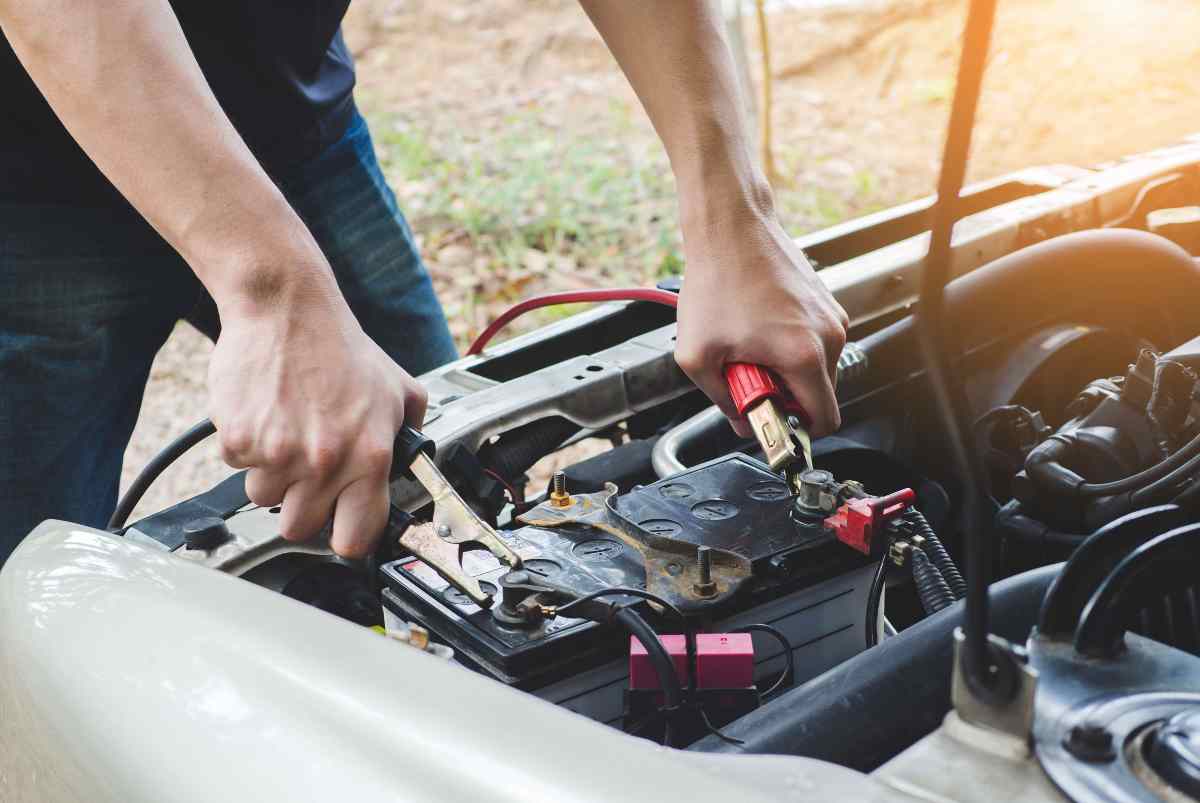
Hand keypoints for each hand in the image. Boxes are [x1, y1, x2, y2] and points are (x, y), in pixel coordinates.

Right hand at [207, 269, 425, 558]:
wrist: (288, 310)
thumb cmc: (341, 348)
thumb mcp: (398, 390)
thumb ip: (410, 435)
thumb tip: (416, 470)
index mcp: (370, 457)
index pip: (355, 538)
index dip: (346, 537)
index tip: (341, 528)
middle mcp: (325, 462)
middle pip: (299, 528)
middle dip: (302, 505)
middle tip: (308, 470)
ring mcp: (279, 453)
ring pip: (264, 499)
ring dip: (273, 475)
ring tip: (288, 432)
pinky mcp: (239, 439)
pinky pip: (239, 467)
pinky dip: (248, 448)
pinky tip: (266, 415)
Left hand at [675, 209, 848, 438]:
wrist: (730, 227)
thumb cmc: (716, 280)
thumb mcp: (697, 356)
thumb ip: (721, 400)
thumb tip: (740, 419)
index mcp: (804, 356)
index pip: (825, 422)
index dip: (795, 432)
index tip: (770, 421)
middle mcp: (829, 336)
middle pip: (820, 396)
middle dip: (785, 397)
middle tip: (748, 375)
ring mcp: (831, 316)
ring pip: (816, 368)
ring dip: (785, 369)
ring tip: (750, 347)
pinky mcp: (825, 302)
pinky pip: (813, 342)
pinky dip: (789, 345)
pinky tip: (758, 327)